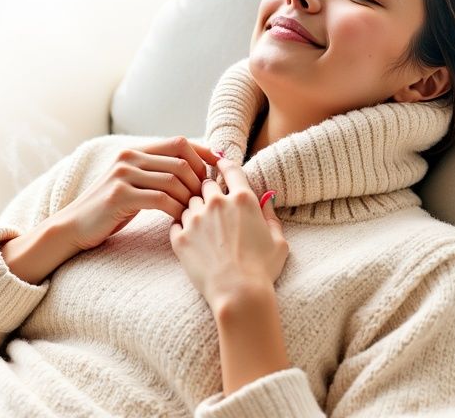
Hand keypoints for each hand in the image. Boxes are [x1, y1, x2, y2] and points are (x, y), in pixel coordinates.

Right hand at [55, 136, 220, 251]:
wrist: (74, 226)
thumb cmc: (110, 209)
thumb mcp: (132, 184)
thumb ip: (155, 173)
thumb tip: (194, 169)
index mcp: (134, 151)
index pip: (179, 142)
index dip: (203, 153)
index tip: (220, 168)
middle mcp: (128, 157)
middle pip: (180, 160)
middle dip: (200, 179)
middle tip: (208, 198)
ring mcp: (123, 175)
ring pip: (174, 179)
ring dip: (190, 197)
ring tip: (196, 211)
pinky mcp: (120, 196)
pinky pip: (161, 199)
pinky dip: (177, 209)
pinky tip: (180, 219)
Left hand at [169, 156, 287, 312]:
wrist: (238, 294)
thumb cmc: (262, 270)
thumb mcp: (278, 241)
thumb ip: (271, 217)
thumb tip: (268, 200)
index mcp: (243, 200)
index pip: (230, 169)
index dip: (224, 163)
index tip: (218, 162)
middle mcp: (217, 203)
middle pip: (205, 184)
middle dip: (208, 191)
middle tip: (212, 205)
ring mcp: (195, 219)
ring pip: (189, 203)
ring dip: (195, 210)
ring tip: (203, 229)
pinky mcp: (180, 237)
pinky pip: (176, 223)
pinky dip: (182, 228)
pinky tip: (191, 240)